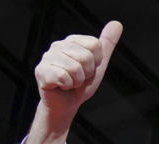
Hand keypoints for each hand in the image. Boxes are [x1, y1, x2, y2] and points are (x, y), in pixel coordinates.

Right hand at [26, 21, 122, 143]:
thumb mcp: (98, 64)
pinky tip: (61, 87)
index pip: (95, 45)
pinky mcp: (41, 71)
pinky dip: (67, 86)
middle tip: (77, 79)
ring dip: (77, 81)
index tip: (87, 70)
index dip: (96, 63)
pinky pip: (63, 77)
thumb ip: (106, 44)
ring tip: (69, 83)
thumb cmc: (80, 85)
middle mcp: (58, 46)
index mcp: (72, 41)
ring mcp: (47, 58)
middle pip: (86, 56)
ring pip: (75, 68)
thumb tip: (117, 23)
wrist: (67, 105)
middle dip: (87, 74)